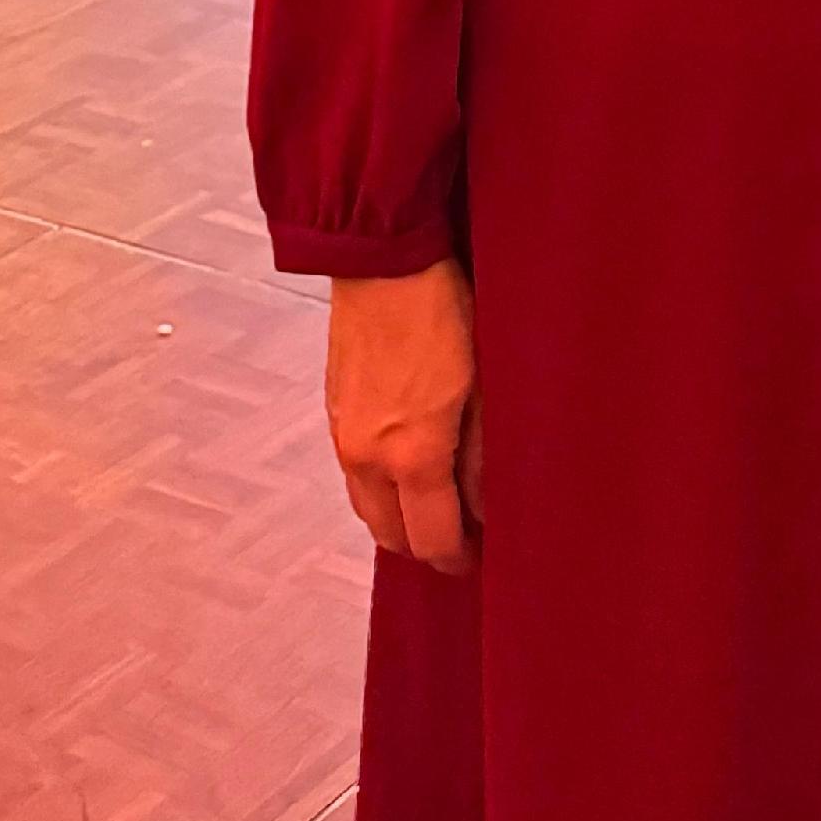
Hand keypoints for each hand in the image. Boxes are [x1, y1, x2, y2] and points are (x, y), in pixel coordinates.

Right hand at [327, 257, 481, 571]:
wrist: (382, 262)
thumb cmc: (442, 311)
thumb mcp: (483, 383)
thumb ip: (483, 453)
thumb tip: (485, 503)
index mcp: (412, 454)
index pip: (431, 538)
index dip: (457, 557)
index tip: (478, 558)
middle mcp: (368, 457)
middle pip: (391, 535)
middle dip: (425, 545)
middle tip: (461, 535)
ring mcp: (344, 437)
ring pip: (368, 507)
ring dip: (399, 517)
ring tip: (438, 503)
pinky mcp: (335, 413)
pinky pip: (355, 474)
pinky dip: (380, 486)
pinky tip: (408, 465)